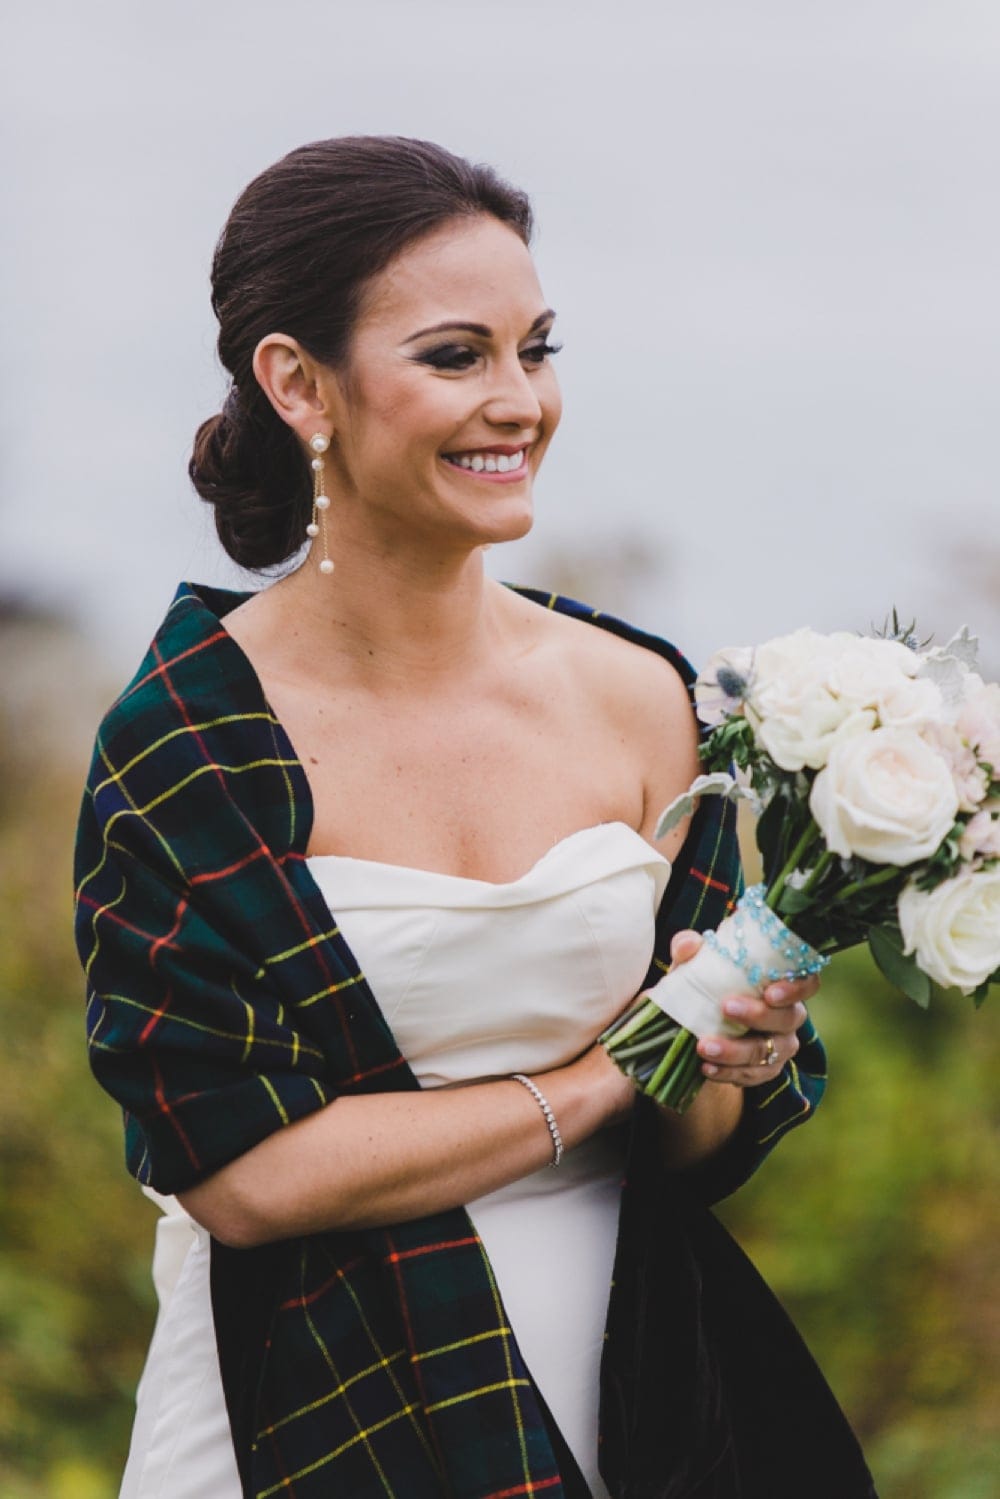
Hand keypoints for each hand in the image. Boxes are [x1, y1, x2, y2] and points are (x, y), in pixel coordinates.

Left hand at [669, 930, 818, 1088]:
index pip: (807, 983)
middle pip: (789, 1018)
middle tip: (727, 1007)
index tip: (770, 992)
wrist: (696, 1022)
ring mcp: (780, 1045)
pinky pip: (754, 1076)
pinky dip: (729, 1073)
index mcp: (781, 983)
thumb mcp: (694, 964)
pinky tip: (706, 1068)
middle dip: (759, 1015)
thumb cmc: (706, 983)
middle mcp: (788, 1015)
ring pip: (770, 1052)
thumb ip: (690, 949)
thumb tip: (689, 944)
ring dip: (737, 1051)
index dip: (796, 988)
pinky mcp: (765, 1070)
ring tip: (704, 1047)